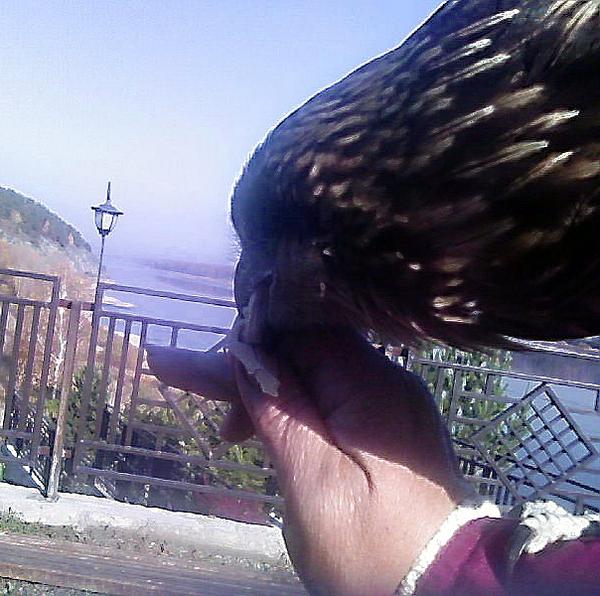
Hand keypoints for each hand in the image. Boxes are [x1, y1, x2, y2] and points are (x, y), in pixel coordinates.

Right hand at [227, 329, 472, 594]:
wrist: (442, 587)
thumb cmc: (373, 546)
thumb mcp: (315, 482)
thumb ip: (281, 413)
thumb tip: (246, 352)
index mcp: (371, 385)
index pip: (303, 331)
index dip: (254, 345)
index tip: (214, 382)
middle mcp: (388, 379)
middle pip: (310, 350)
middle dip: (258, 372)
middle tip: (216, 413)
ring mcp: (394, 401)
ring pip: (320, 372)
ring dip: (277, 393)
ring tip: (237, 434)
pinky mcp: (392, 423)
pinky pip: (337, 396)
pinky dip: (302, 409)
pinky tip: (280, 434)